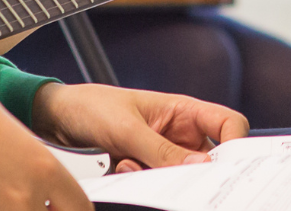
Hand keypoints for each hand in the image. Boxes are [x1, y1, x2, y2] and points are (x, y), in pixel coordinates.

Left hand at [32, 83, 249, 173]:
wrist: (56, 119)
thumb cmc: (91, 107)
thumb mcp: (126, 129)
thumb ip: (161, 150)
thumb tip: (201, 167)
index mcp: (183, 110)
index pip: (228, 124)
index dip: (235, 143)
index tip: (224, 165)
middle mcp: (179, 133)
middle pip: (209, 159)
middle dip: (192, 171)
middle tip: (175, 176)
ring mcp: (163, 153)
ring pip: (182, 176)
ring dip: (160, 176)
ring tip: (129, 163)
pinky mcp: (146, 169)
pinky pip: (158, 183)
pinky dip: (141, 181)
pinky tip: (119, 167)